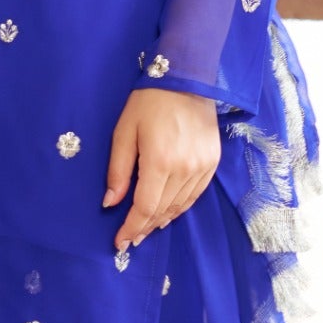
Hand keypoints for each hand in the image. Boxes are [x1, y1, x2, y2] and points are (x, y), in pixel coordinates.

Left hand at [103, 88, 220, 250]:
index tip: (119, 243)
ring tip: (146, 230)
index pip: (145, 208)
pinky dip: (180, 208)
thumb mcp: (124, 131)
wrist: (187, 79)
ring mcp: (202, 167)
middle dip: (143, 228)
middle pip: (162, 211)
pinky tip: (168, 214)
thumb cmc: (148, 102)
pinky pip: (195, 195)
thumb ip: (118, 170)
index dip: (131, 228)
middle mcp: (185, 169)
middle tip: (130, 239)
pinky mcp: (212, 163)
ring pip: (180, 206)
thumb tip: (110, 203)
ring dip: (161, 221)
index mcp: (160, 161)